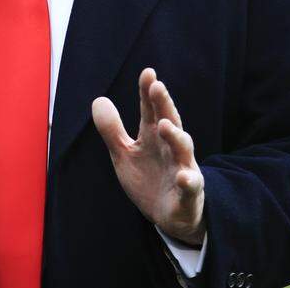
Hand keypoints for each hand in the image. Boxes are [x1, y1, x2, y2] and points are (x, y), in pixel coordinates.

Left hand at [91, 68, 204, 245]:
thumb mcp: (124, 154)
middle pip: (170, 122)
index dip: (148, 93)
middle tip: (157, 87)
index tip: (147, 73)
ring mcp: (182, 168)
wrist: (170, 216)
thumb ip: (112, 130)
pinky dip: (188, 181)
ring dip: (176, 137)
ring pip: (183, 150)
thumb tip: (98, 99)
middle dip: (164, 105)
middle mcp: (171, 148)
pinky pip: (191, 186)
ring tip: (164, 125)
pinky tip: (183, 177)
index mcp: (154, 137)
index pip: (151, 110)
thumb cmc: (149, 179)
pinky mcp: (189, 193)